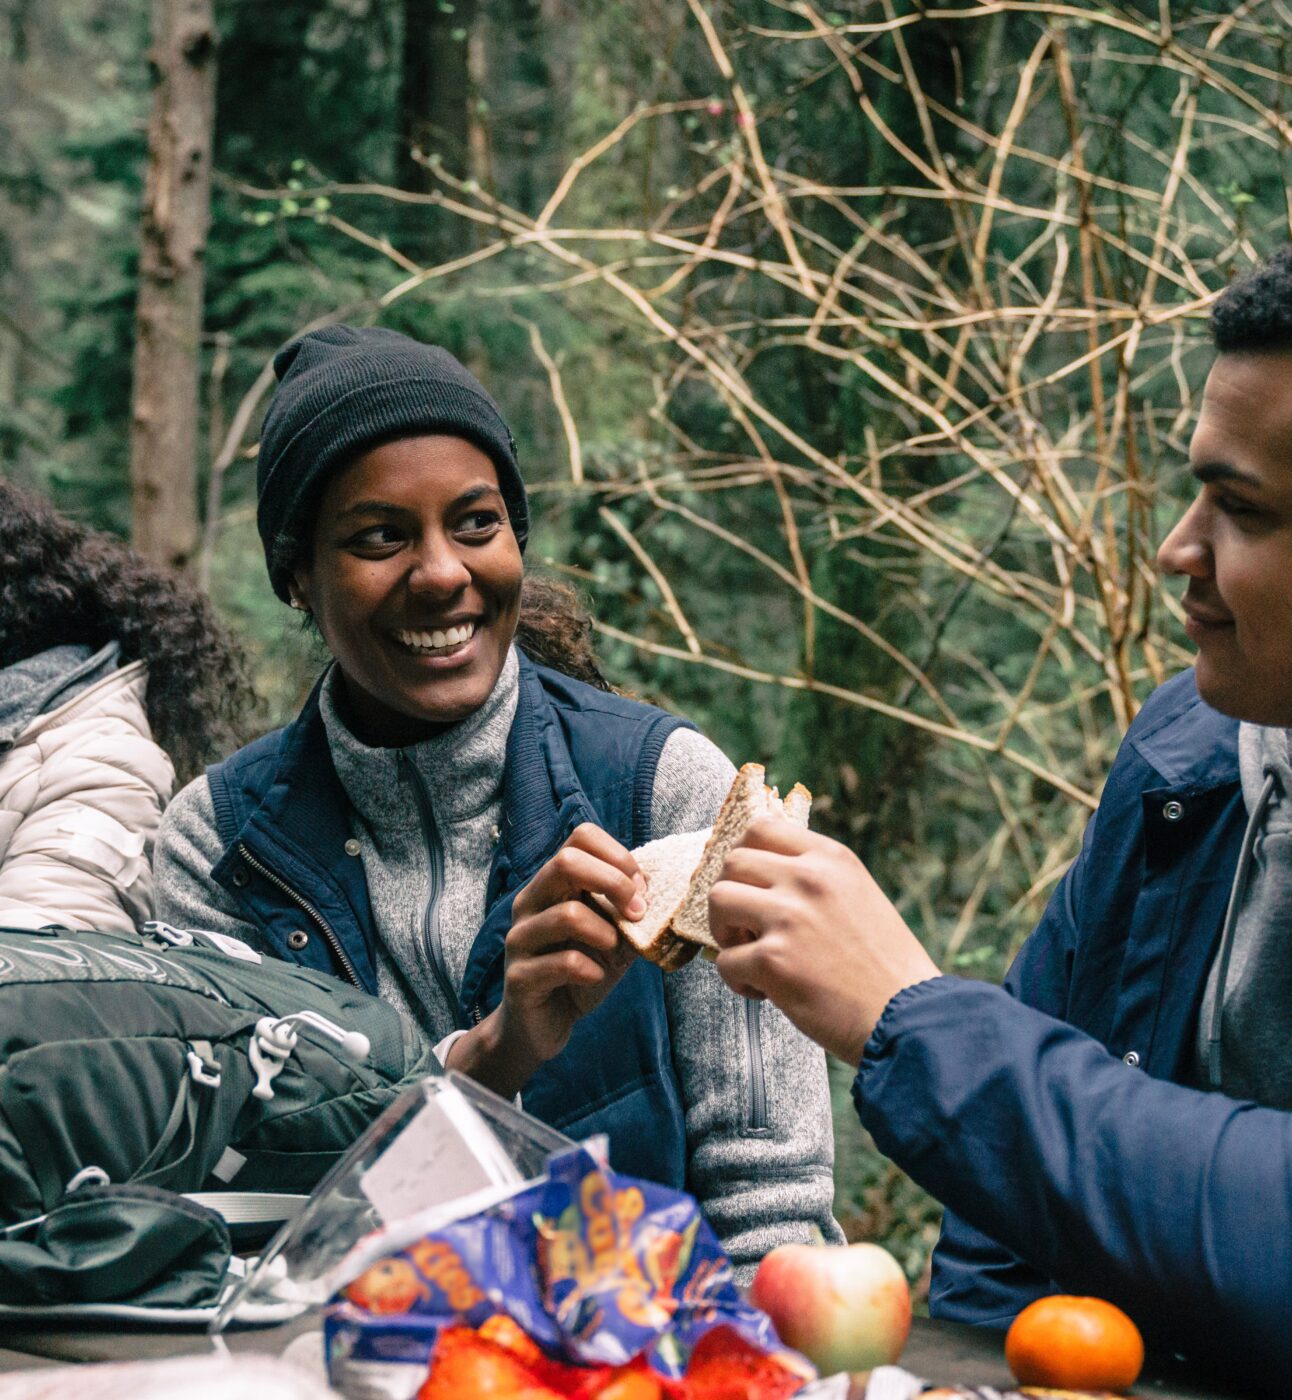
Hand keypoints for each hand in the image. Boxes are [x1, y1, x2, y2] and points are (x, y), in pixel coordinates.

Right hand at [447, 823, 644, 1096]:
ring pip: (568, 913)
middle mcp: (530, 902)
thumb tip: (664, 891)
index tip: (640, 887)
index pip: (580, 837)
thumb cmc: (580, 971)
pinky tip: (596, 976)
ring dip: (606, 932)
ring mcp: (520, 939)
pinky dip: (592, 969)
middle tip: (637, 913)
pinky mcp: (519, 977)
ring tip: (614, 949)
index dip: (618, 855)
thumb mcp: (614, 936)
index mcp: (552, 884)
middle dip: (614, 883)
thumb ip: (632, 912)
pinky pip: (564, 962)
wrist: (543, 1025)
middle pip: (566, 861)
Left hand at [708, 819, 939, 1065]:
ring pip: (718, 900)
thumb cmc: (885, 967)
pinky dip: (736, 981)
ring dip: (724, 931)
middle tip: (747, 928)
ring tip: (750, 955)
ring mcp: (789, 917)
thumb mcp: (859, 896)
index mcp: (831, 859)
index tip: (747, 884)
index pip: (761, 828)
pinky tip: (765, 992)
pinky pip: (724, 961)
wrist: (908, 1018)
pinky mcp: (773, 961)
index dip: (743, 856)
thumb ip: (817, 880)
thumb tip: (762, 877)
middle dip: (730, 895)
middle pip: (732, 861)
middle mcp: (809, 879)